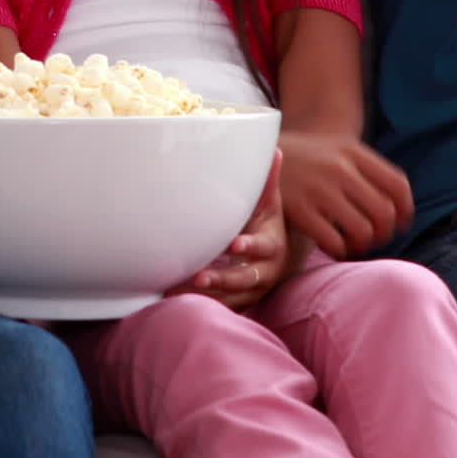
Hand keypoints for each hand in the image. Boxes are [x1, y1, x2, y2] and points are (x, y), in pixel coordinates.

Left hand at [165, 150, 291, 310]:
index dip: (250, 246)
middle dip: (222, 278)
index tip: (234, 244)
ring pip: (229, 298)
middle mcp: (264, 272)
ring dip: (206, 296)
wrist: (282, 257)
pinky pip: (220, 307)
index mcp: (272, 245)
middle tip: (199, 276)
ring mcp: (251, 290)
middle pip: (244, 279)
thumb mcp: (271, 204)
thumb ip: (268, 181)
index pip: (262, 246)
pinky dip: (201, 305)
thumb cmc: (268, 224)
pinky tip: (174, 300)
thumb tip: (274, 150)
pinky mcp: (239, 301)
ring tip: (177, 292)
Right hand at [279, 132, 412, 258]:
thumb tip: (400, 210)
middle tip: (374, 238)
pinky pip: (334, 241)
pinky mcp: (300, 208)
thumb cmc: (308, 157)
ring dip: (363, 245)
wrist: (260, 148)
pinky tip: (334, 246)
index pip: (397, 185)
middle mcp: (340, 168)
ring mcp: (319, 188)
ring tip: (354, 244)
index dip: (405, 211)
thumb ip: (367, 171)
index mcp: (354, 151)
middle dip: (384, 233)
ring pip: (363, 231)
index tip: (400, 224)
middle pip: (384, 212)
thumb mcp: (338, 150)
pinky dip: (339, 250)